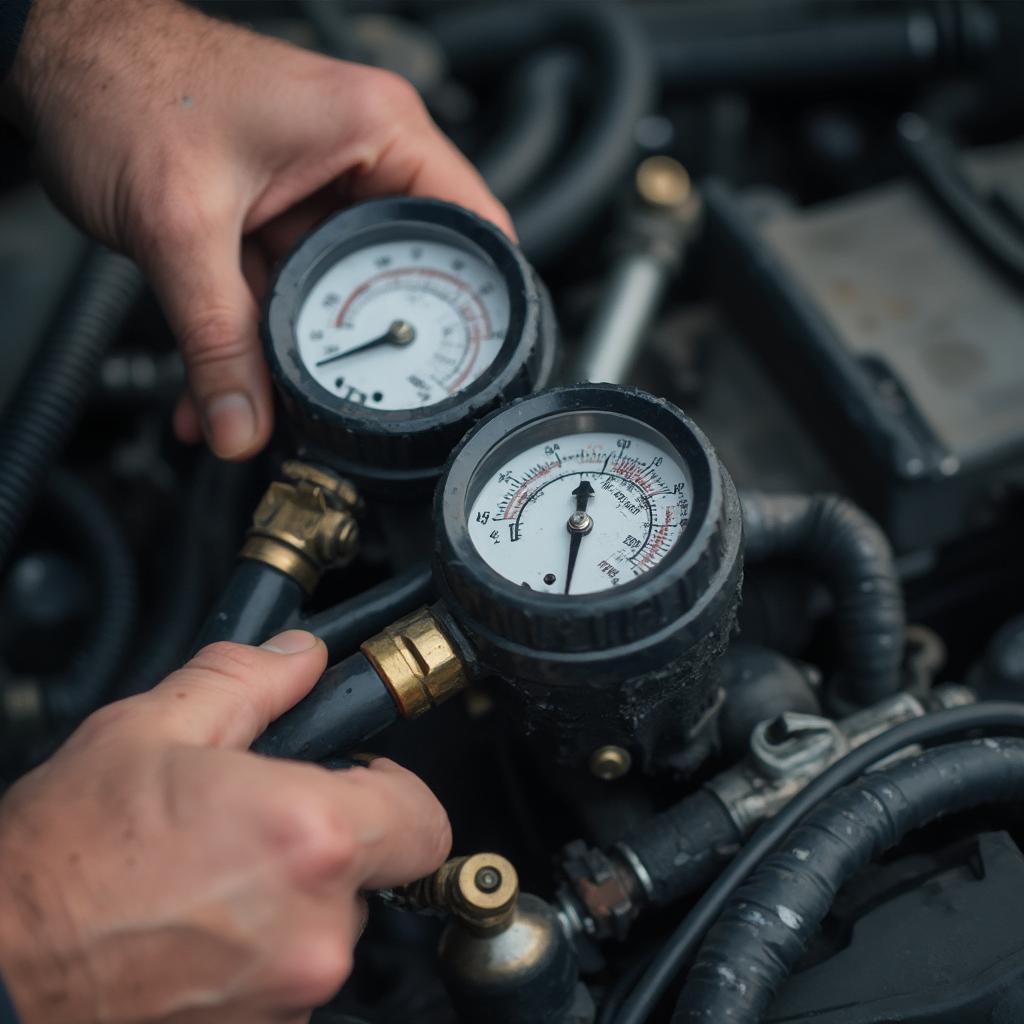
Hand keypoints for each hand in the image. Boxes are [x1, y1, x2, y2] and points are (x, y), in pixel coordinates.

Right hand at [0, 631, 450, 1023]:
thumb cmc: (55, 866)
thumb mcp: (150, 730)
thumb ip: (246, 680)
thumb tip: (299, 657)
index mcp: (308, 837)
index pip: (426, 818)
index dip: (395, 793)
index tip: (360, 783)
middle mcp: (315, 929)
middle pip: (371, 872)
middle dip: (325, 844)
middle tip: (251, 826)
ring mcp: (289, 996)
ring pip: (325, 929)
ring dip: (286, 902)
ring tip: (206, 879)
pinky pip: (288, 981)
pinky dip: (257, 954)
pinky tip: (193, 930)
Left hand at [3, 0, 511, 458]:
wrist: (55, 57)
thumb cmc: (120, 83)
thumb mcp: (181, 226)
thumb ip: (216, 339)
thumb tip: (243, 425)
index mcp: (374, 130)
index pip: (472, 227)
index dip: (481, 306)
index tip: (467, 372)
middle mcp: (361, 156)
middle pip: (404, 277)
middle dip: (372, 350)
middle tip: (362, 405)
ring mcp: (321, 188)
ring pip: (338, 297)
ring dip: (299, 357)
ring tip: (268, 407)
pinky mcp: (281, 213)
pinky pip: (289, 292)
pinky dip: (257, 341)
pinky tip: (223, 386)